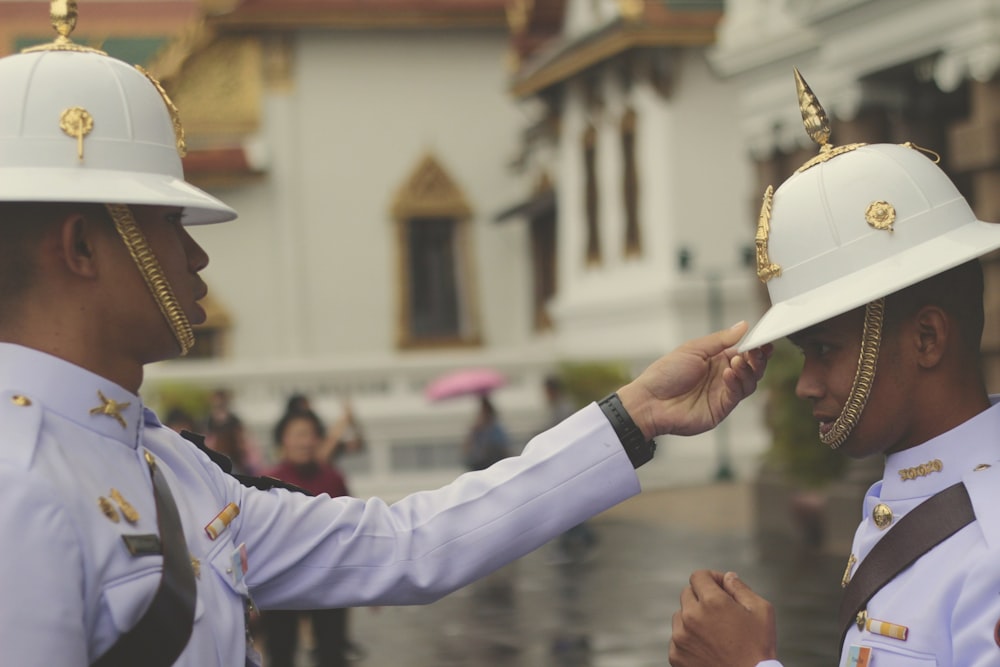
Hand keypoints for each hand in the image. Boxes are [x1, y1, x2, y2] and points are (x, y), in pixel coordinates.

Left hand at [618, 321, 771, 438]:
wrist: (650, 401)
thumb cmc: (666, 374)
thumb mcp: (693, 349)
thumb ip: (720, 340)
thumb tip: (743, 325)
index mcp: (716, 360)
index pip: (744, 352)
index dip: (756, 347)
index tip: (764, 339)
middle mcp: (722, 376)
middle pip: (752, 368)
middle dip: (757, 359)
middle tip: (757, 351)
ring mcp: (722, 393)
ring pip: (749, 382)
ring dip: (748, 370)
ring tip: (738, 361)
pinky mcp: (721, 408)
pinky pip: (737, 395)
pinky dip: (736, 383)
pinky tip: (729, 374)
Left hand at [669, 570, 776, 666]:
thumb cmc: (758, 650)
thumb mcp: (761, 612)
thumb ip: (741, 588)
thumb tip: (727, 577)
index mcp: (712, 602)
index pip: (699, 576)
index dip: (712, 579)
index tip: (721, 589)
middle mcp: (691, 617)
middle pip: (688, 593)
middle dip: (702, 598)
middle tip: (720, 613)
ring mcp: (681, 637)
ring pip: (680, 615)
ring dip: (693, 618)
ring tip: (714, 633)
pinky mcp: (676, 655)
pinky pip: (677, 638)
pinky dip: (689, 639)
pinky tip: (707, 647)